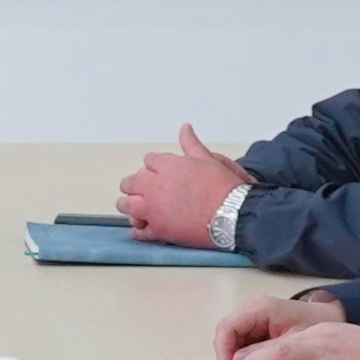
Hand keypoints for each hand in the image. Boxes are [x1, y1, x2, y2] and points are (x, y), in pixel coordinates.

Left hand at [116, 126, 246, 246]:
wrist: (232, 214)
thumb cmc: (224, 188)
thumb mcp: (208, 159)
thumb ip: (191, 144)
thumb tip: (185, 128)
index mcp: (167, 167)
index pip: (149, 161)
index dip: (152, 166)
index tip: (155, 171)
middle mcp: (156, 187)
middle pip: (131, 182)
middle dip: (134, 184)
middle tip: (140, 189)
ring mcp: (155, 210)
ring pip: (127, 205)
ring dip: (129, 205)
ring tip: (136, 207)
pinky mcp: (159, 230)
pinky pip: (139, 231)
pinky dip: (138, 230)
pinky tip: (140, 228)